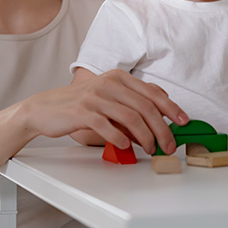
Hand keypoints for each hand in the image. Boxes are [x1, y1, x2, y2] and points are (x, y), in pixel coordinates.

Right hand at [23, 69, 188, 154]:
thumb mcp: (108, 96)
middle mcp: (109, 83)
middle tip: (168, 145)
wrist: (44, 109)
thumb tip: (161, 110)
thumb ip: (132, 100)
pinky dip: (121, 139)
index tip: (183, 121)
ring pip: (131, 117)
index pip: (152, 92)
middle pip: (146, 107)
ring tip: (150, 150)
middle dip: (162, 129)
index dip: (172, 108)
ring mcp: (96, 97)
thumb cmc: (78, 105)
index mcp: (119, 77)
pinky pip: (109, 126)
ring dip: (145, 137)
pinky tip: (126, 147)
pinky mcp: (83, 111)